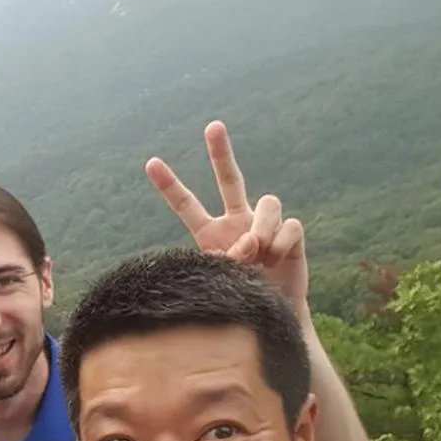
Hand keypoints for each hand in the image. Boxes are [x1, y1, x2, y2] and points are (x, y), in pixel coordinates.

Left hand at [145, 121, 307, 310]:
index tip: (150, 163)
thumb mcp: (222, 281)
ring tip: (258, 255)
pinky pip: (288, 224)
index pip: (187, 205)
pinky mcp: (290, 233)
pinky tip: (277, 260)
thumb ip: (230, 260)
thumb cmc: (240, 297)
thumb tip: (251, 241)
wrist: (273, 314)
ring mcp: (264, 224)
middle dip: (221, 152)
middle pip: (230, 179)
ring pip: (267, 202)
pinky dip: (280, 243)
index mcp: (210, 232)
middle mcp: (237, 220)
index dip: (170, 185)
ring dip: (261, 229)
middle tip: (212, 126)